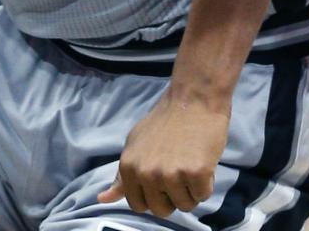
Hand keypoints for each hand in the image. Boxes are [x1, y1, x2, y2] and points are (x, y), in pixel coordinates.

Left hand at [96, 88, 229, 216]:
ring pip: (185, 205)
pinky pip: (203, 195)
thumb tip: (102, 200)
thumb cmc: (166, 121)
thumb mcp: (135, 145)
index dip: (154, 196)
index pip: (138, 205)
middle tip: (179, 170)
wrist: (194, 99)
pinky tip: (203, 161)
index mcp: (128, 168)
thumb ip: (122, 176)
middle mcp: (146, 174)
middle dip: (173, 197)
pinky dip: (206, 183)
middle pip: (162, 210)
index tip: (162, 180)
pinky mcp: (196, 173)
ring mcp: (171, 174)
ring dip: (191, 190)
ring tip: (191, 162)